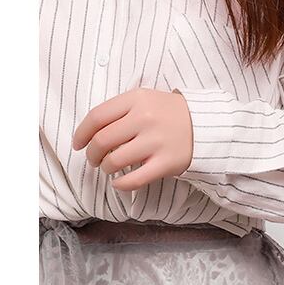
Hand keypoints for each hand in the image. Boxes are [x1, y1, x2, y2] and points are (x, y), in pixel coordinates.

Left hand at [72, 88, 193, 190]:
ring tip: (108, 168)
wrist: (205, 126)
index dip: (81, 133)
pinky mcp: (166, 164)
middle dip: (92, 154)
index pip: (97, 117)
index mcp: (136, 100)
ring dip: (106, 168)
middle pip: (103, 141)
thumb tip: (92, 133)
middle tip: (94, 160)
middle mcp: (144, 120)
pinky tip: (118, 183)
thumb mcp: (145, 99)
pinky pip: (135, 179)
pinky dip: (121, 184)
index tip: (78, 144)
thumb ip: (120, 110)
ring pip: (115, 161)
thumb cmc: (169, 114)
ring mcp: (155, 143)